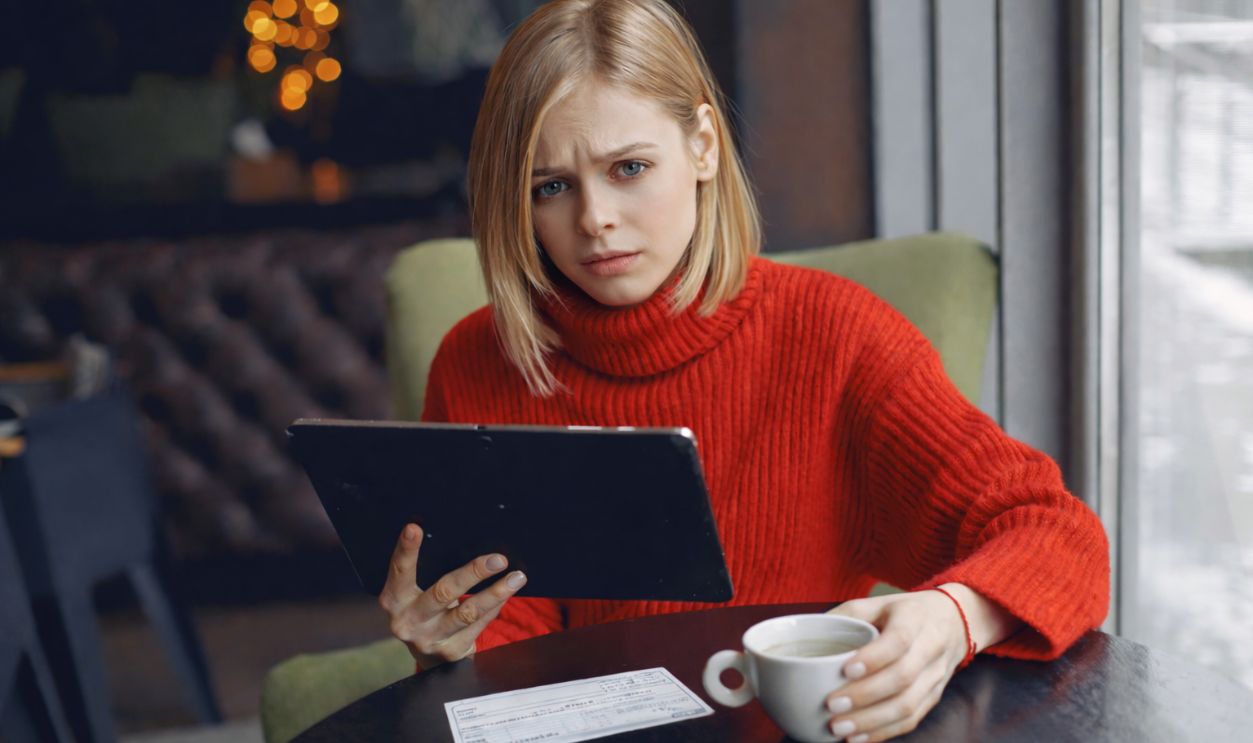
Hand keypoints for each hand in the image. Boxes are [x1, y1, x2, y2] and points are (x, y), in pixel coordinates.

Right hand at [378, 523, 526, 669]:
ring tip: (517, 577)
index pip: (400, 571)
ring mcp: (429, 639)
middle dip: (473, 573)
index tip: (414, 528)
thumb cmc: (424, 611)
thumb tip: (468, 543)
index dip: (406, 550)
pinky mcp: (451, 652)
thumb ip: (429, 574)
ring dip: (495, 593)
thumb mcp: (415, 594)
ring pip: (467, 612)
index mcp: (394, 600)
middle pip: (443, 592)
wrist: (429, 659)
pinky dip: (495, 606)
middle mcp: (408, 621)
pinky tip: (507, 593)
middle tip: (498, 559)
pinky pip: (479, 624)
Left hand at [822, 584, 1015, 741]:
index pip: (899, 640)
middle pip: (903, 678)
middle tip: (832, 706)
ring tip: (840, 729)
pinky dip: (883, 733)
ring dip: (872, 722)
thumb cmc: (905, 613)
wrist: (953, 622)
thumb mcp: (877, 603)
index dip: (874, 657)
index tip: (845, 670)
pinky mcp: (933, 697)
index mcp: (914, 619)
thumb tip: (805, 631)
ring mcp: (935, 677)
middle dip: (865, 696)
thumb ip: (844, 615)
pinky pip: (911, 720)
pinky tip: (859, 739)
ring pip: (908, 705)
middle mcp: (930, 649)